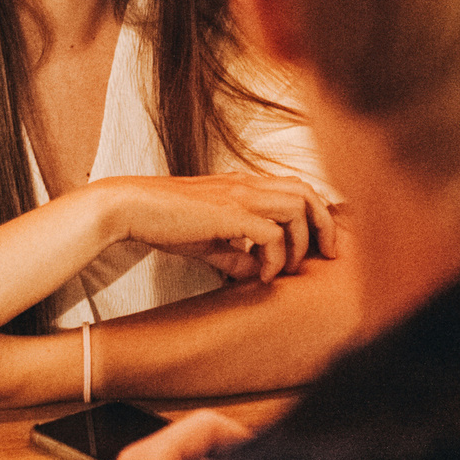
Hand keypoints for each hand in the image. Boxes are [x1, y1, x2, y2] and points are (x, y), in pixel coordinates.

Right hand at [95, 172, 337, 280]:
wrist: (130, 207)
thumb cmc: (164, 221)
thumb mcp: (207, 240)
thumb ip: (235, 253)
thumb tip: (256, 273)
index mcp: (244, 185)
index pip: (298, 187)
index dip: (318, 214)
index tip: (321, 246)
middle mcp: (247, 184)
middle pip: (308, 191)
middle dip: (325, 225)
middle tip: (328, 255)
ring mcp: (240, 194)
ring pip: (298, 206)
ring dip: (301, 243)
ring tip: (286, 269)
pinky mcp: (229, 212)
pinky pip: (272, 234)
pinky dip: (275, 259)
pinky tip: (261, 275)